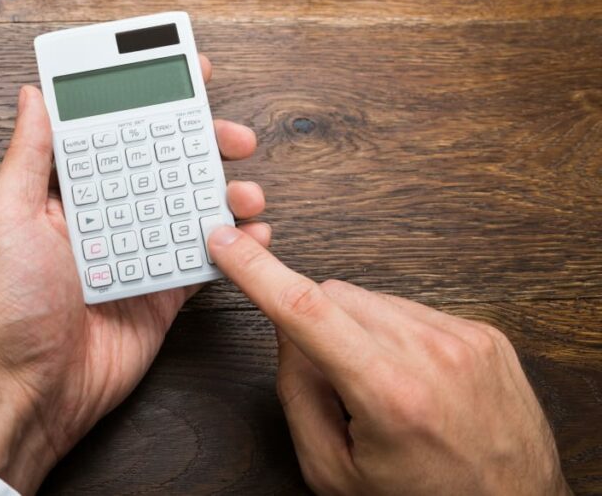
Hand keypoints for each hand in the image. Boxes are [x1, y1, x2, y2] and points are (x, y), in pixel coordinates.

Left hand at [0, 57, 266, 493]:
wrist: (35, 390)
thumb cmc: (11, 307)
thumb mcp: (9, 218)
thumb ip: (30, 156)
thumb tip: (33, 94)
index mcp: (69, 193)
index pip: (115, 133)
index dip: (148, 102)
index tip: (183, 74)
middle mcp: (106, 216)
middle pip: (164, 164)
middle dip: (202, 143)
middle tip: (235, 135)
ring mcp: (138, 252)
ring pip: (191, 207)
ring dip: (225, 192)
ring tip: (248, 190)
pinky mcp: (163, 291)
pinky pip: (205, 260)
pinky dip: (235, 246)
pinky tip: (254, 234)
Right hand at [206, 226, 570, 495]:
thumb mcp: (332, 470)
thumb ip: (297, 393)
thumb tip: (287, 331)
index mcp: (390, 394)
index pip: (305, 310)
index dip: (257, 270)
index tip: (226, 241)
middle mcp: (433, 355)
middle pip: (335, 296)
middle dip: (316, 325)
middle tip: (334, 382)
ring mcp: (464, 340)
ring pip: (372, 299)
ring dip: (359, 331)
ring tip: (384, 389)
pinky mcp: (485, 335)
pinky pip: (413, 310)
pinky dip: (397, 336)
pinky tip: (413, 379)